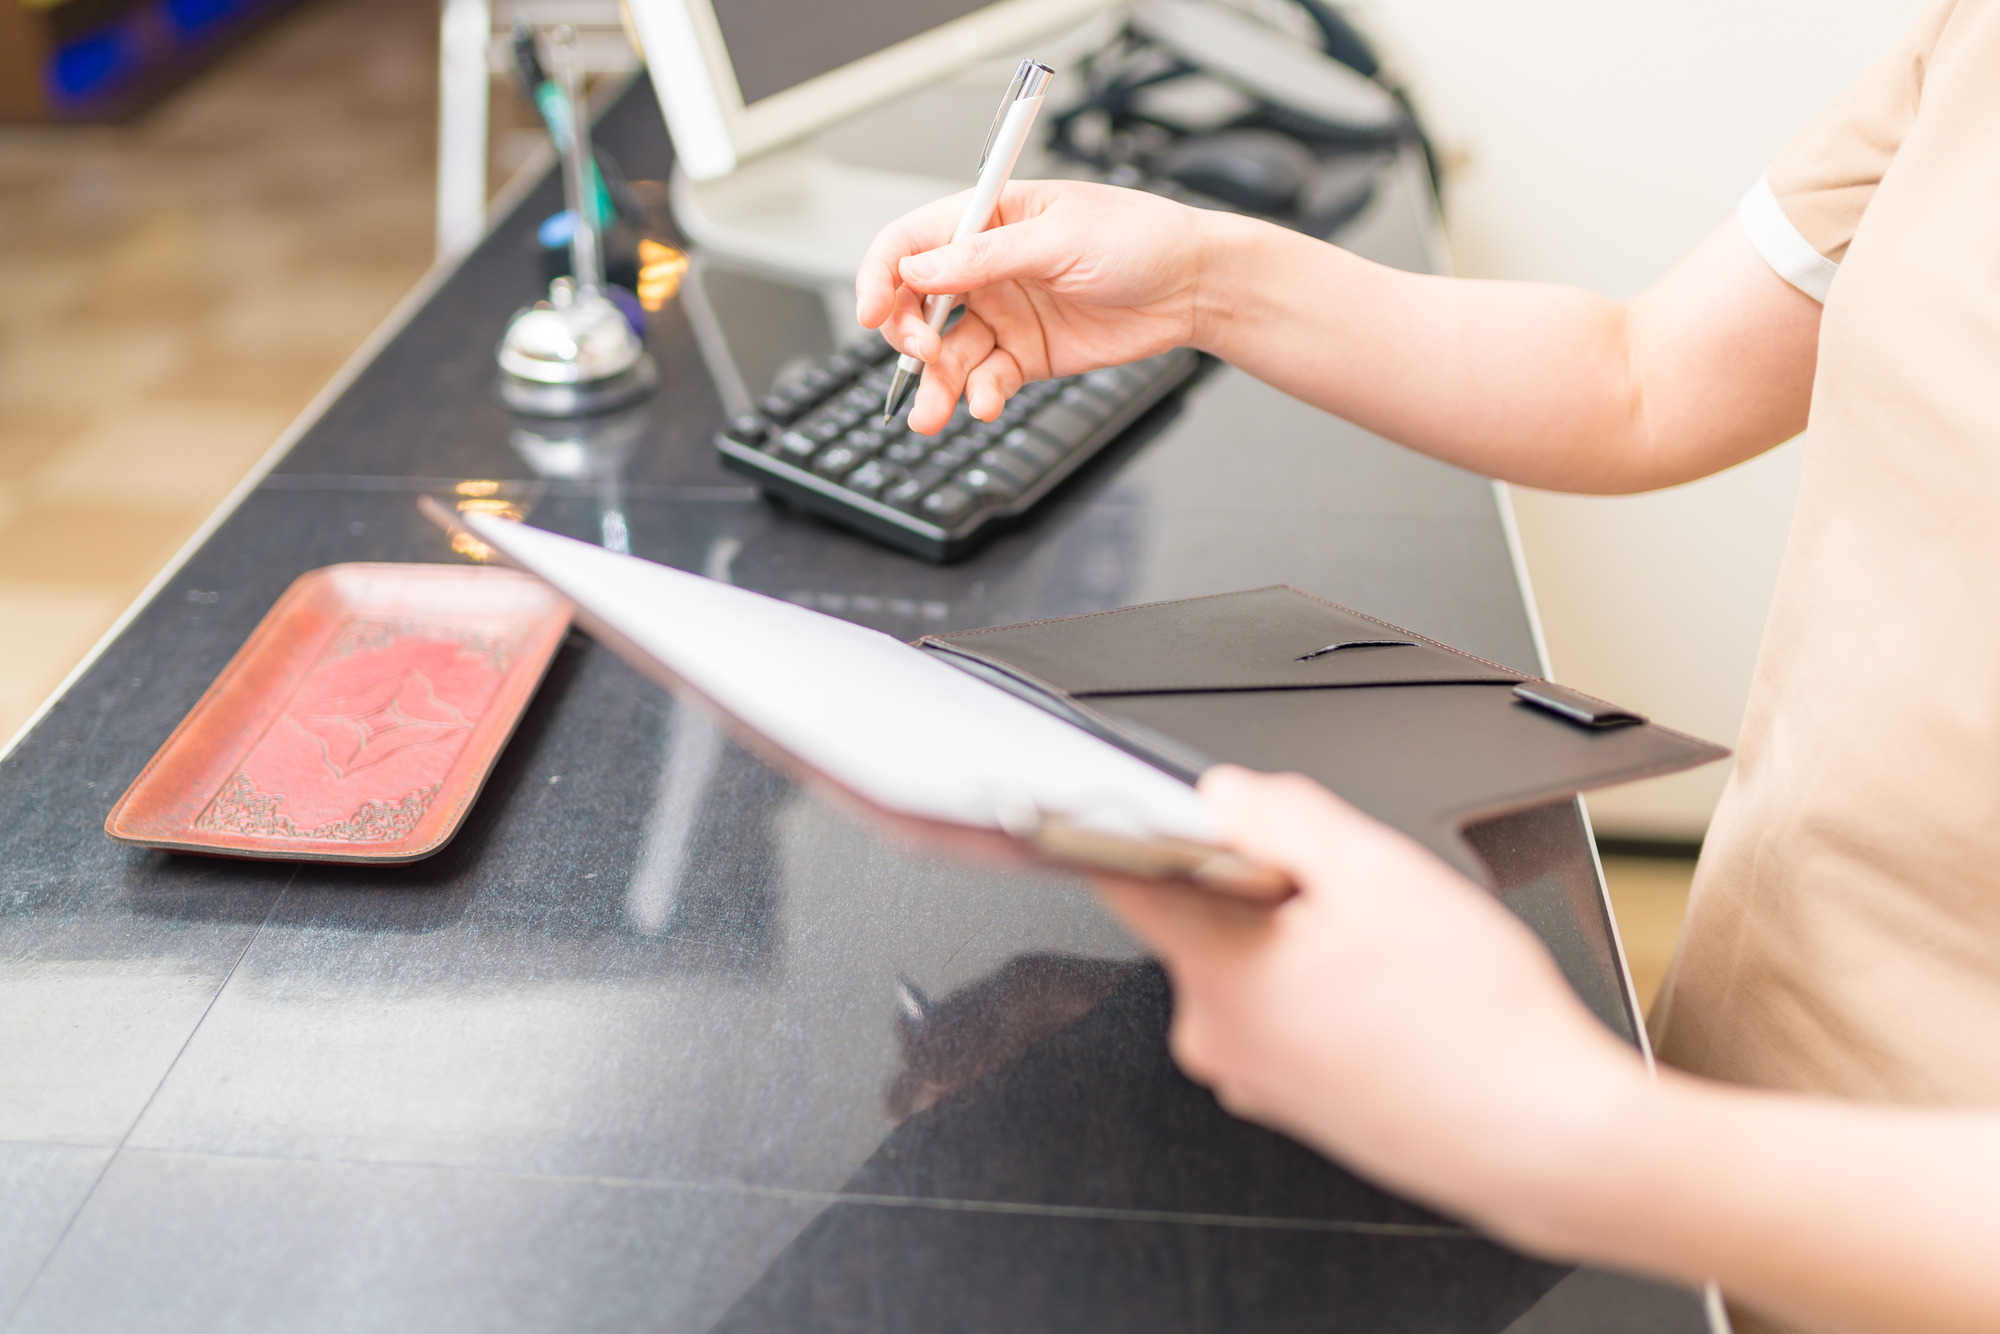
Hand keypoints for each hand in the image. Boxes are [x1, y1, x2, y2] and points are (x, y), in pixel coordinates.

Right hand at [856, 180, 1219, 434]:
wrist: (1193, 286)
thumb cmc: (1139, 239)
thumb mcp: (1060, 238)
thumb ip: (987, 258)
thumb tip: (919, 269)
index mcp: (987, 218)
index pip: (909, 241)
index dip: (879, 275)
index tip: (869, 313)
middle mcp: (985, 267)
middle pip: (916, 304)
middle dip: (908, 336)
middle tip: (924, 357)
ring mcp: (1003, 313)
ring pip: (947, 353)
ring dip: (935, 385)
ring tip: (932, 416)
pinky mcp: (1026, 355)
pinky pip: (986, 379)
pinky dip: (979, 396)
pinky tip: (985, 405)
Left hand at [1094, 766, 1650, 1251]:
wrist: (1543, 1140)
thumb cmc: (1473, 1023)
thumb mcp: (1379, 873)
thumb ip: (1284, 815)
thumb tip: (1223, 794)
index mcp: (1218, 969)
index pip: (1124, 878)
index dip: (1127, 827)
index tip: (1144, 808)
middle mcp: (1216, 1036)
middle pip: (1204, 918)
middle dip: (1265, 890)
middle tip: (1350, 898)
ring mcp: (1253, 1078)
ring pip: (1252, 970)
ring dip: (1301, 946)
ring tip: (1386, 960)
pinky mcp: (1293, 1103)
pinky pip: (1286, 1020)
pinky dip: (1324, 997)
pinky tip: (1391, 1001)